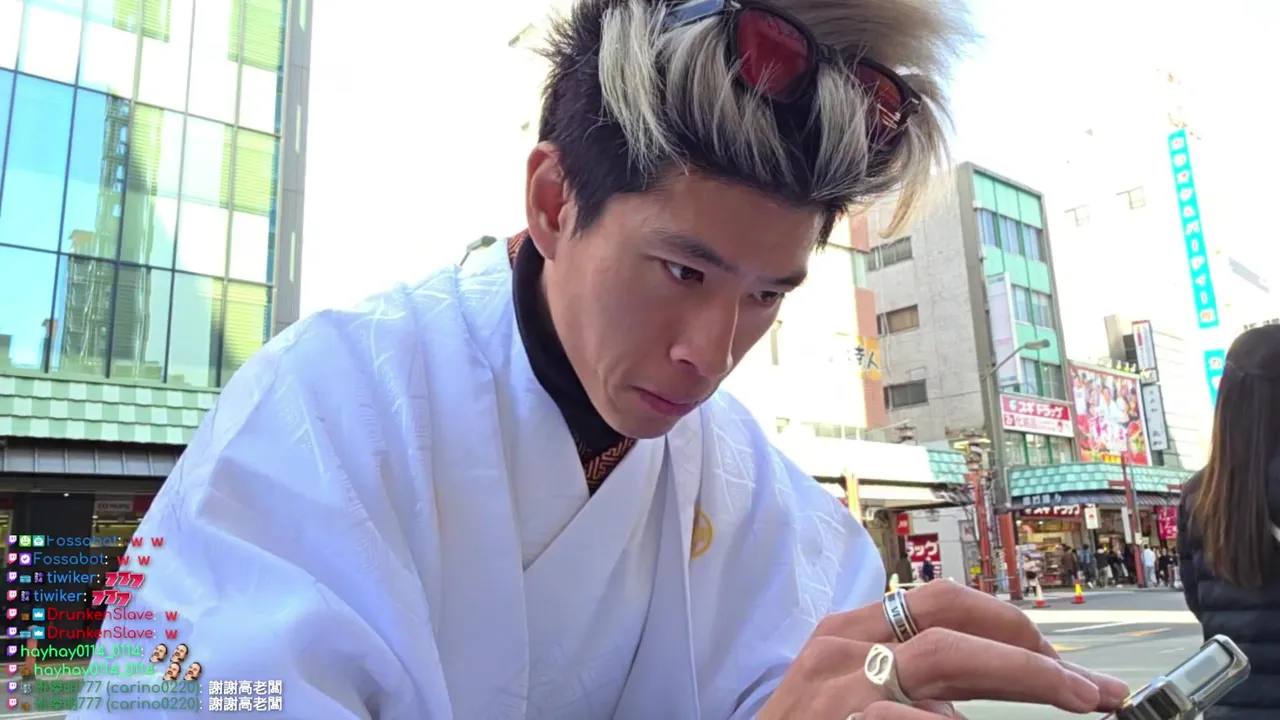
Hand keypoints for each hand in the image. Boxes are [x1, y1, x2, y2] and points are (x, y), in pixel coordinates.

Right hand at [758, 580, 1129, 718]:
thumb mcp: (847, 699)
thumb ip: (905, 690)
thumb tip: (967, 700)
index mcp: (846, 634)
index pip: (939, 603)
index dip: (1009, 624)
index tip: (1060, 659)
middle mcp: (840, 647)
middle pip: (953, 618)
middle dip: (1033, 647)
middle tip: (1091, 688)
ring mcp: (838, 687)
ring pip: (949, 655)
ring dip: (1026, 677)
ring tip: (1076, 701)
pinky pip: (919, 717)